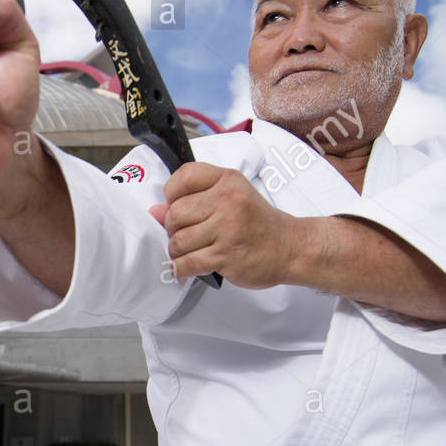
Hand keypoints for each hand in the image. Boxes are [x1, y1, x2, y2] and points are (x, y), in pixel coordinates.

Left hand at [148, 164, 304, 287]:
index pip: (184, 176)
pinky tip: (186, 268)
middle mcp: (227, 201)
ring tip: (189, 252)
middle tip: (186, 234)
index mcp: (227, 181)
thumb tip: (154, 210)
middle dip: (173, 228)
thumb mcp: (231, 197)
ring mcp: (227, 229)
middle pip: (175, 213)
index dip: (172, 193)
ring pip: (178, 241)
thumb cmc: (257, 222)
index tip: (177, 204)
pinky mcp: (226, 255)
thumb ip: (194, 199)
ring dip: (177, 251)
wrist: (290, 247)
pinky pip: (187, 263)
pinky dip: (181, 269)